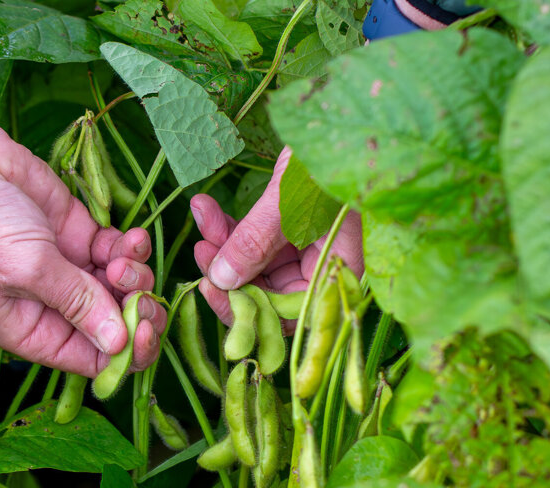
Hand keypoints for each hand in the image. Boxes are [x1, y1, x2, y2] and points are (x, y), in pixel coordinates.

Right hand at [0, 128, 165, 376]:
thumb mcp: (29, 269)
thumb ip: (79, 303)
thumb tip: (119, 345)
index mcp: (33, 331)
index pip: (92, 361)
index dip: (125, 352)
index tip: (142, 326)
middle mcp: (55, 307)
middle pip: (115, 327)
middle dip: (137, 311)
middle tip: (142, 292)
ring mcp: (70, 270)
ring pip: (123, 289)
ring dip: (135, 275)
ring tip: (122, 254)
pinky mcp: (81, 235)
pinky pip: (120, 252)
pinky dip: (132, 248)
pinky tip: (130, 237)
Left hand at [191, 147, 363, 324]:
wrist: (348, 112)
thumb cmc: (332, 155)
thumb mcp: (288, 202)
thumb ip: (256, 242)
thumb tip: (222, 280)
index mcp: (339, 272)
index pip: (288, 314)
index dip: (246, 308)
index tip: (211, 288)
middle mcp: (325, 267)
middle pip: (267, 290)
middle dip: (229, 270)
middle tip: (201, 250)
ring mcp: (310, 247)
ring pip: (256, 263)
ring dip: (224, 241)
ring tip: (202, 213)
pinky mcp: (295, 226)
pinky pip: (257, 238)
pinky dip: (232, 224)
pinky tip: (207, 205)